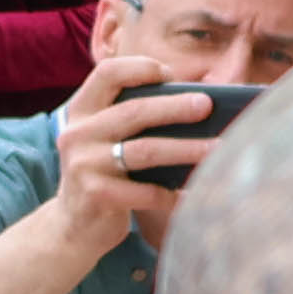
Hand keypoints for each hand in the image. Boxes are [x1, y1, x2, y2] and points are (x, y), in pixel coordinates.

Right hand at [42, 51, 225, 252]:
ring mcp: (84, 165)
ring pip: (146, 150)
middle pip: (134, 111)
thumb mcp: (105, 139)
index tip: (170, 75)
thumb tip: (199, 103)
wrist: (74, 225)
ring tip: (218, 148)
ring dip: (188, 148)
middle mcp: (77, 134)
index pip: (108, 73)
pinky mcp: (97, 195)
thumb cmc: (105, 174)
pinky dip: (176, 193)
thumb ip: (133, 118)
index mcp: (81, 111)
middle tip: (208, 105)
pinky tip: (196, 193)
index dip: (141, 68)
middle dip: (176, 107)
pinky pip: (148, 191)